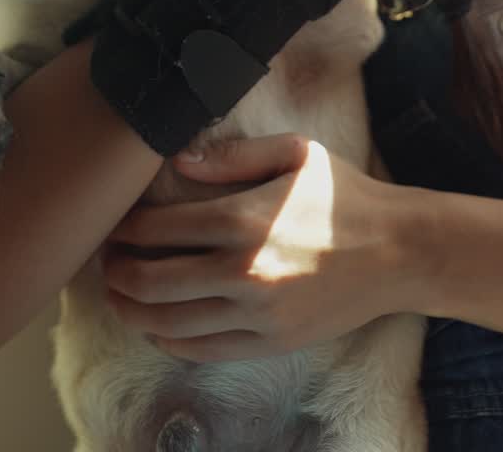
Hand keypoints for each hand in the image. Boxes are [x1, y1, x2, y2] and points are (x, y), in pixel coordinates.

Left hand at [102, 136, 417, 360]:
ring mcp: (255, 314)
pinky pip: (202, 350)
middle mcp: (242, 270)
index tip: (110, 225)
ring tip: (118, 295)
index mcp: (243, 218)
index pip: (157, 230)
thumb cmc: (345, 195)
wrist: (397, 251)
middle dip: (116, 272)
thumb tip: (177, 161)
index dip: (123, 230)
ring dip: (132, 310)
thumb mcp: (295, 152)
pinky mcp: (270, 343)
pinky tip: (157, 325)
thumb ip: (232, 155)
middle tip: (104, 262)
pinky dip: (168, 340)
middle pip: (151, 281)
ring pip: (169, 323)